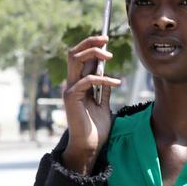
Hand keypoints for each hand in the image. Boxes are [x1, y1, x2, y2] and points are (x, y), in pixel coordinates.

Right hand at [62, 35, 121, 174]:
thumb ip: (104, 91)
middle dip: (90, 42)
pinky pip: (87, 80)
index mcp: (79, 84)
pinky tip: (117, 82)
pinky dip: (103, 79)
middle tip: (106, 39)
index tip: (106, 41)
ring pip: (75, 59)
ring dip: (93, 53)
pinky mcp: (71, 97)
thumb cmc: (96, 129)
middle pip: (74, 53)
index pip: (81, 58)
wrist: (90, 146)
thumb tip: (110, 78)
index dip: (91, 47)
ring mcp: (70, 89)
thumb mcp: (103, 106)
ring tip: (110, 55)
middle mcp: (72, 84)